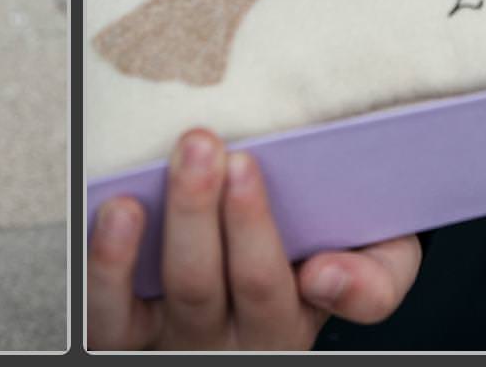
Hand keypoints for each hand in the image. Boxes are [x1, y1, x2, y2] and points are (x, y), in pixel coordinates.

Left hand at [86, 128, 423, 349]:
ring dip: (161, 228)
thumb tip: (324, 276)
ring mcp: (175, 338)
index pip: (275, 288)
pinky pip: (109, 316)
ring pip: (164, 296)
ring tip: (163, 169)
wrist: (291, 269)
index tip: (246, 166)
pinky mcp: (127, 333)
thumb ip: (374, 280)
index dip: (264, 235)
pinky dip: (107, 264)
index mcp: (288, 323)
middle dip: (201, 210)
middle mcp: (230, 342)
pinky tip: (117, 209)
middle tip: (203, 143)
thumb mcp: (377, 266)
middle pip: (213, 285)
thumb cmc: (330, 253)